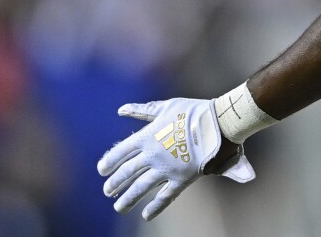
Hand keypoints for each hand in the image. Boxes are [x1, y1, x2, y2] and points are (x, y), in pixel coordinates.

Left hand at [98, 98, 254, 220]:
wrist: (218, 123)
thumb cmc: (193, 111)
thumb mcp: (166, 106)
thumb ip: (143, 110)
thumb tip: (121, 109)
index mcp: (147, 136)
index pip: (120, 152)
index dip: (109, 162)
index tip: (102, 170)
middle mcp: (152, 155)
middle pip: (127, 173)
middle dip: (115, 183)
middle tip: (107, 191)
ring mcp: (165, 169)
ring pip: (140, 187)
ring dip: (128, 199)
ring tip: (119, 207)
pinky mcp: (180, 179)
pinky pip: (165, 196)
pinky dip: (155, 207)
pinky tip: (146, 215)